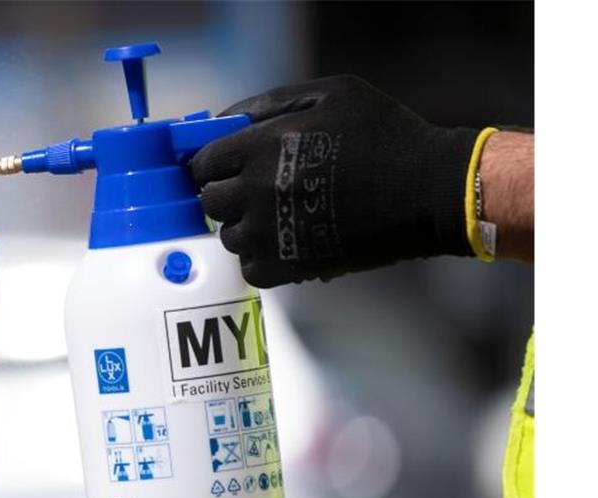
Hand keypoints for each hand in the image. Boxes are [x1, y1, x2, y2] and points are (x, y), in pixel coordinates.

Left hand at [190, 75, 479, 286]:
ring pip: (229, 236)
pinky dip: (261, 258)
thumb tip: (226, 120)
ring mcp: (271, 233)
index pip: (203, 162)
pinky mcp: (289, 267)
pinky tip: (285, 240)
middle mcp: (257, 191)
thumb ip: (271, 103)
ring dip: (245, 226)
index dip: (211, 163)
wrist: (428, 191)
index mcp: (262, 146)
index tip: (225, 165)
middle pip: (210, 201)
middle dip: (226, 193)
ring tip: (277, 214)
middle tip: (253, 189)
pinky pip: (250, 268)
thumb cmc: (384, 135)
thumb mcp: (331, 95)